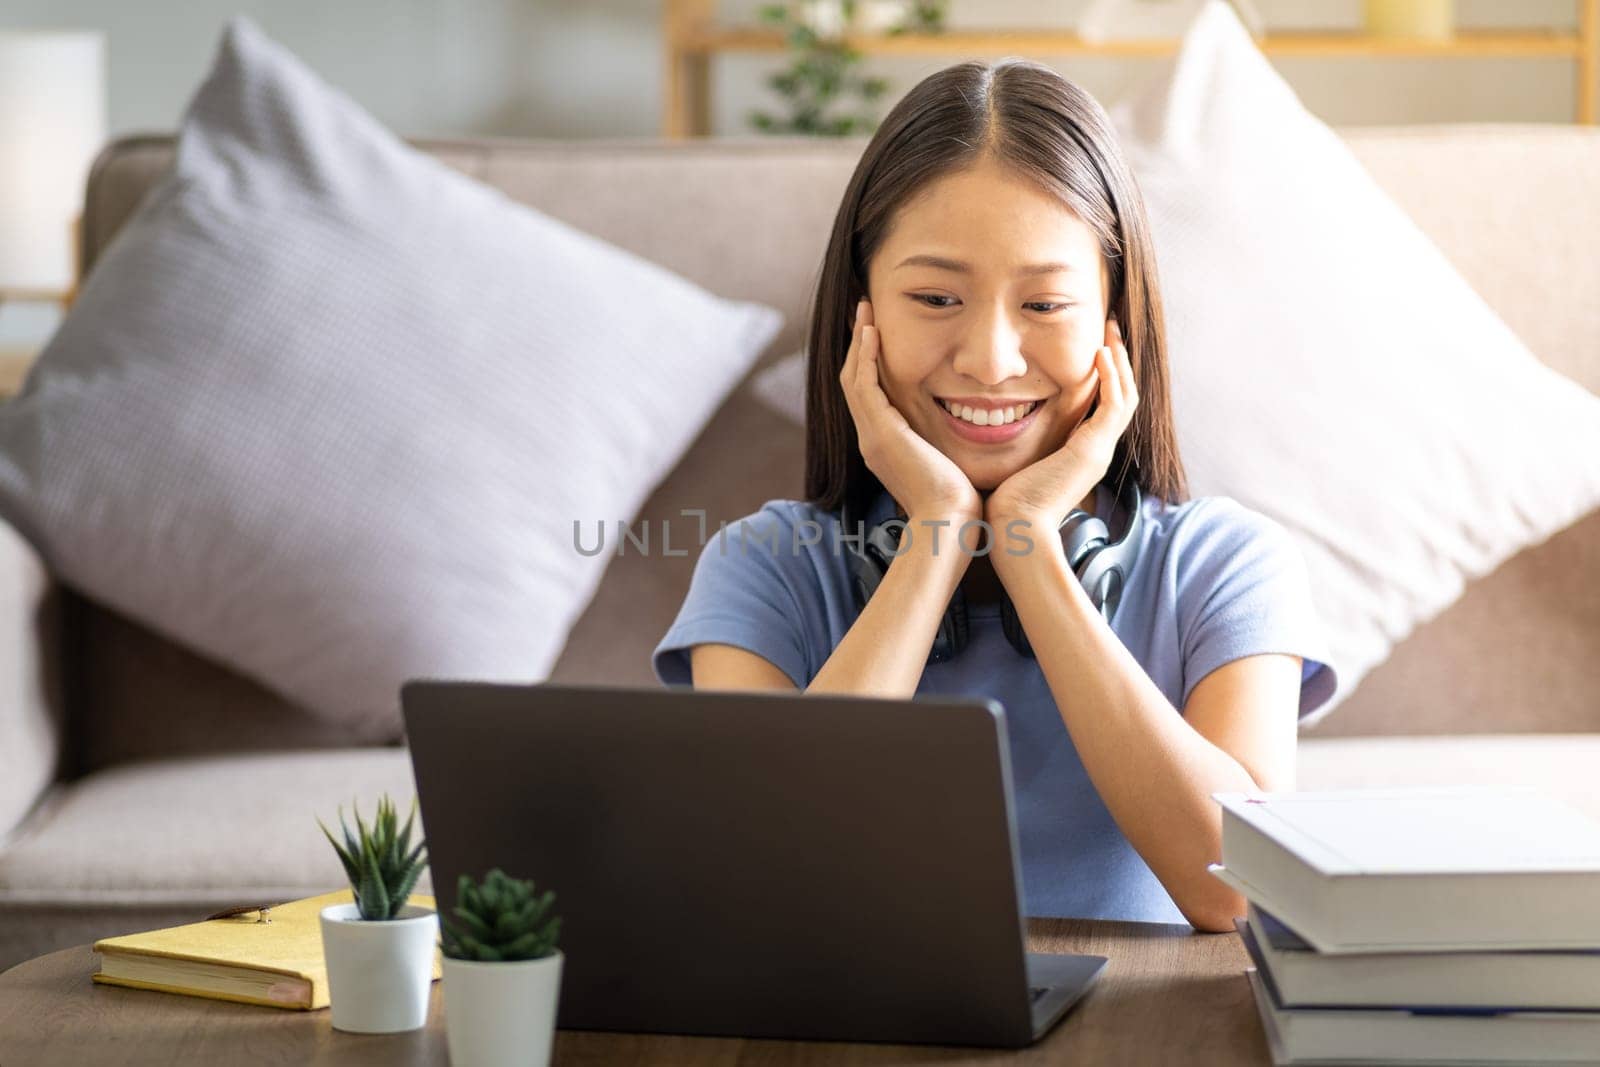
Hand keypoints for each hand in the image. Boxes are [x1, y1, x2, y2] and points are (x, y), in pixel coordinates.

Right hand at [839, 299, 981, 533]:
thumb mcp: (951, 466)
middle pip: (854, 382)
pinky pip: (864, 385)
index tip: (879, 335)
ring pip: (852, 378)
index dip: (871, 363)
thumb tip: (973, 430)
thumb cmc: (960, 506)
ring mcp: (871, 437)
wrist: (949, 527)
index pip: (870, 396)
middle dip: (859, 346)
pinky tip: (873, 332)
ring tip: (865, 311)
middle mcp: (871, 440)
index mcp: (885, 447)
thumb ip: (950, 446)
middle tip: (866, 314)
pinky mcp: (880, 433)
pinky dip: (866, 357)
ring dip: (858, 342)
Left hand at [986, 317, 1138, 536]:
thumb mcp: (1017, 463)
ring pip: (1126, 396)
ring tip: (1111, 332)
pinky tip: (1102, 353)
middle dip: (1117, 362)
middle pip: (1122, 397)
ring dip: (1119, 362)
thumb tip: (995, 424)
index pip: (1103, 407)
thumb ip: (1018, 442)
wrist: (1015, 530)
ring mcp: (1099, 450)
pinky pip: (1114, 405)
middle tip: (1111, 330)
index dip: (1103, 376)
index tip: (1094, 348)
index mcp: (1082, 453)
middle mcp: (1097, 450)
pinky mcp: (1094, 449)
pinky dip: (1112, 377)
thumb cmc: (1006, 504)